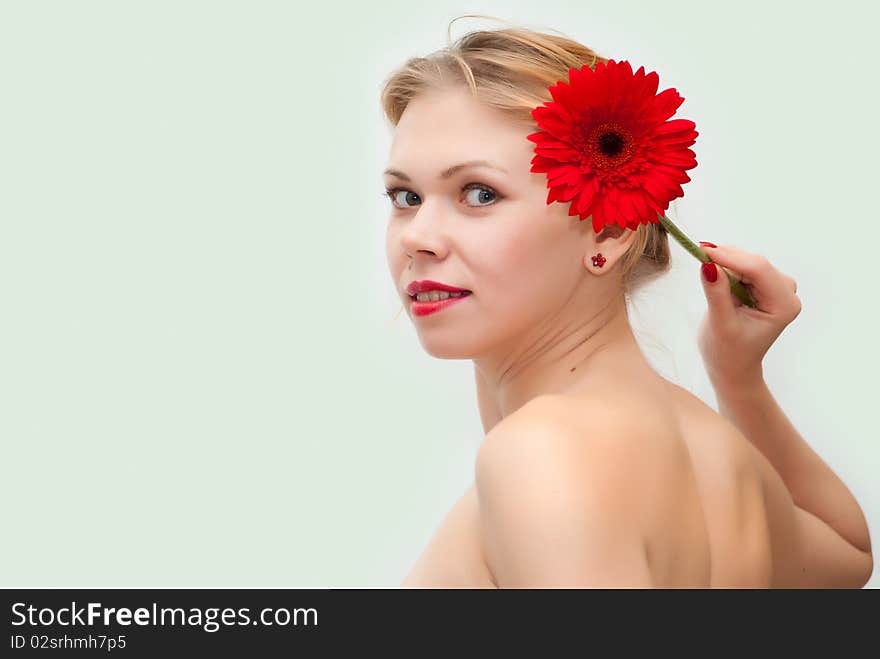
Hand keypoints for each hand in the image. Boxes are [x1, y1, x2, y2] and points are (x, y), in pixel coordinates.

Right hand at [697, 243, 801, 389]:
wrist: (733, 366)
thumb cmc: (728, 352)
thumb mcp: (720, 324)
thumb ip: (716, 293)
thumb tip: (707, 264)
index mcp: (783, 305)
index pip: (758, 269)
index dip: (730, 256)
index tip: (702, 250)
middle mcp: (786, 293)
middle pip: (754, 262)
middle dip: (726, 259)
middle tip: (698, 256)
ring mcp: (777, 287)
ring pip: (747, 262)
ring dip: (725, 264)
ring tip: (708, 279)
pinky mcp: (765, 285)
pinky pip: (744, 266)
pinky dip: (727, 268)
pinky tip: (716, 279)